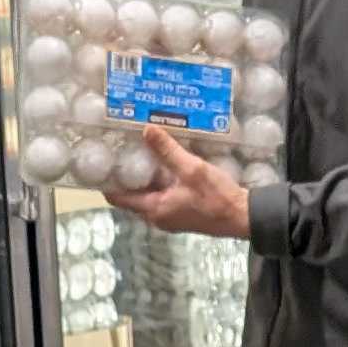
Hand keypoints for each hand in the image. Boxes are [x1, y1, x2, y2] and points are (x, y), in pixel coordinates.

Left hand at [99, 123, 252, 237]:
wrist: (243, 217)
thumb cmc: (216, 197)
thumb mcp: (191, 169)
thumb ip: (168, 150)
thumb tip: (146, 129)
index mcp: (153, 209)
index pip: (117, 197)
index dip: (107, 180)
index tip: (104, 158)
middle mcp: (157, 216)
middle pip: (131, 194)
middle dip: (126, 173)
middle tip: (121, 147)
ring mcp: (169, 216)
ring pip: (148, 193)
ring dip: (144, 174)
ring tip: (140, 149)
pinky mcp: (181, 212)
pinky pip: (162, 194)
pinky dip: (159, 179)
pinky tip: (164, 161)